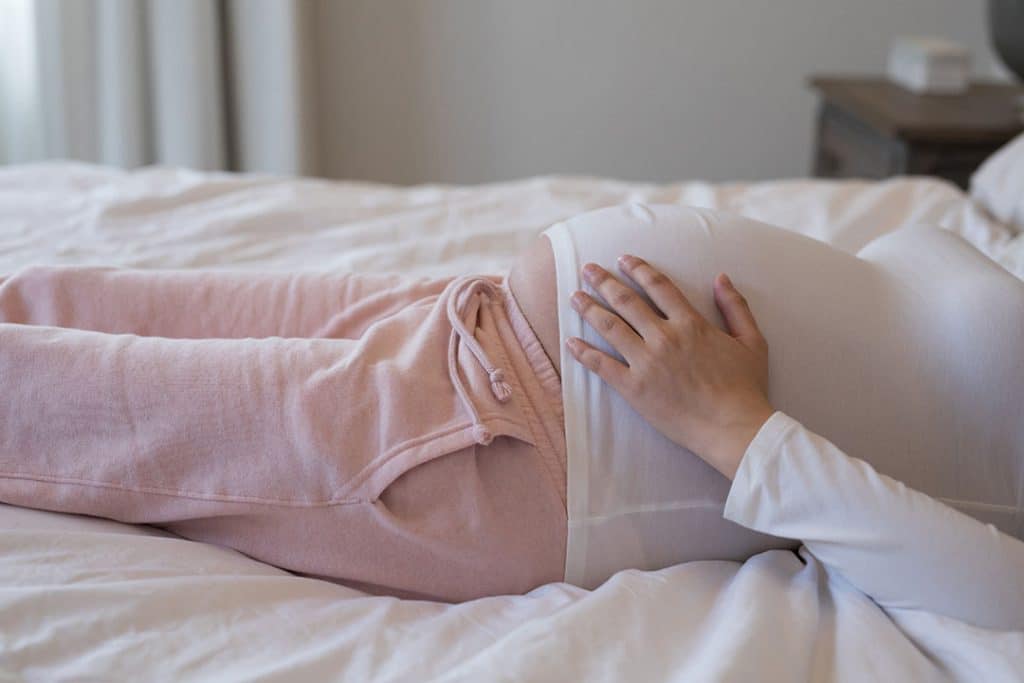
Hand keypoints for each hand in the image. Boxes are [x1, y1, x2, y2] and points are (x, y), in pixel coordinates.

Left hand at [565, 255, 773, 478]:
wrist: (733, 427)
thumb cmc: (745, 388)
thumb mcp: (752, 341)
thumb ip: (736, 307)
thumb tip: (721, 278)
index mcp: (691, 324)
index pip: (658, 287)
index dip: (638, 269)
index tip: (623, 259)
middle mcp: (664, 337)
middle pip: (626, 301)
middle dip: (604, 282)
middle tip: (587, 269)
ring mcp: (646, 362)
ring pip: (610, 327)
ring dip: (589, 309)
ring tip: (574, 297)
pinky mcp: (634, 388)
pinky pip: (602, 366)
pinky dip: (584, 352)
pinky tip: (571, 343)